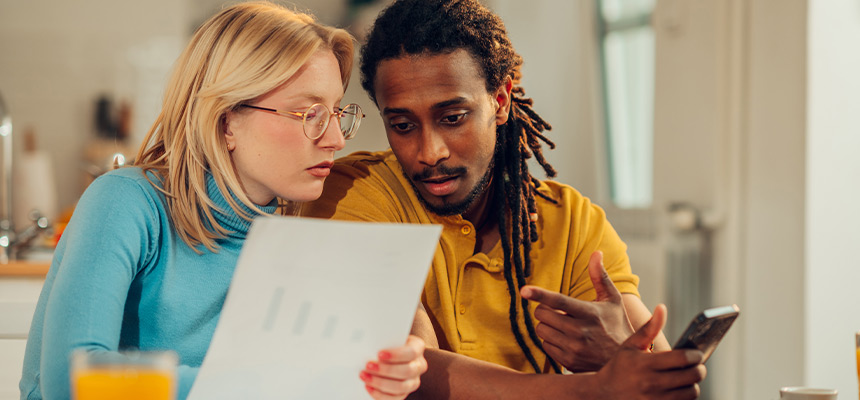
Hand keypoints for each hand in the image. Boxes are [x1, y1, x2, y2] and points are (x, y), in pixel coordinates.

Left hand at [360, 335, 427, 399]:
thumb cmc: (387, 342)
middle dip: (385, 370)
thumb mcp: (387, 337)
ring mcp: (413, 381)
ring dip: (380, 383)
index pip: (411, 352)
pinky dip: (380, 394)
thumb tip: (367, 343)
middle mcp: (419, 365)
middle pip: (407, 371)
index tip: (379, 354)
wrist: (387, 354)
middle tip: (368, 365)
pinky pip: (395, 398)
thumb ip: (382, 340)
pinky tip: (368, 387)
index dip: (396, 355)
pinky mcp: (404, 393)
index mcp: (417, 347)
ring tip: (365, 376)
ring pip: (401, 387)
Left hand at [521, 251, 633, 371]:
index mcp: (589, 313)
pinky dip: (551, 341)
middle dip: (545, 310)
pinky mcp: (568, 362)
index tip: (524, 290)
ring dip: (547, 325)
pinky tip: (565, 340)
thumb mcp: (612, 300)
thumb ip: (600, 276)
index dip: (540, 294)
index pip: (559, 301)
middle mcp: (580, 332)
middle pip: (543, 315)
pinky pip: (545, 346)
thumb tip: (596, 253)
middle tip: (558, 312)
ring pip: (541, 330)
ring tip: (564, 326)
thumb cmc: (617, 325)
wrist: (623, 360)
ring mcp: (573, 349)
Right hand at [593, 304, 706, 399]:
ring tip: (687, 378)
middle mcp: (651, 383)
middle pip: (692, 376)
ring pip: (691, 393)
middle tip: (697, 365)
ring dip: (693, 385)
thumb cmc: (620, 366)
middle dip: (699, 369)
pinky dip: (685, 397)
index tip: (697, 353)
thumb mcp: (631, 345)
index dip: (696, 355)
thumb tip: (662, 308)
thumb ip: (649, 328)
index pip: (683, 358)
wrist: (604, 393)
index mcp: (645, 364)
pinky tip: (679, 389)